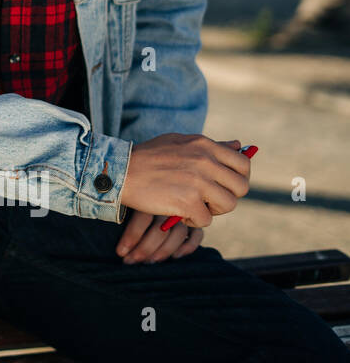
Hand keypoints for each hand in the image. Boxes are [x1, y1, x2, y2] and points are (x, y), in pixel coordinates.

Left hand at [115, 208, 204, 263]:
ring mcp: (183, 213)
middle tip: (133, 261)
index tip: (121, 252)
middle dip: (145, 249)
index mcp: (149, 196)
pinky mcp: (194, 223)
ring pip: (178, 232)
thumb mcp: (129, 207)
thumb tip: (121, 245)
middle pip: (161, 229)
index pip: (143, 217)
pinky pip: (197, 234)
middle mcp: (168, 203)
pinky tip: (176, 256)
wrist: (156, 199)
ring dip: (164, 250)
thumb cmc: (134, 205)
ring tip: (150, 262)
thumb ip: (123, 218)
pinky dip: (188, 246)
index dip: (132, 236)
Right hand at [120, 135, 249, 228]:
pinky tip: (178, 213)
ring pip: (228, 205)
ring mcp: (198, 182)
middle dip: (227, 196)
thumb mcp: (179, 142)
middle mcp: (205, 162)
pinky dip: (192, 220)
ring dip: (212, 210)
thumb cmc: (146, 157)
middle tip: (208, 199)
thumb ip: (209, 146)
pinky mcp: (188, 202)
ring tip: (193, 207)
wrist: (118, 171)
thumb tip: (238, 146)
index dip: (237, 178)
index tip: (223, 185)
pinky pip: (205, 220)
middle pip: (241, 187)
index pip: (243, 164)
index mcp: (205, 145)